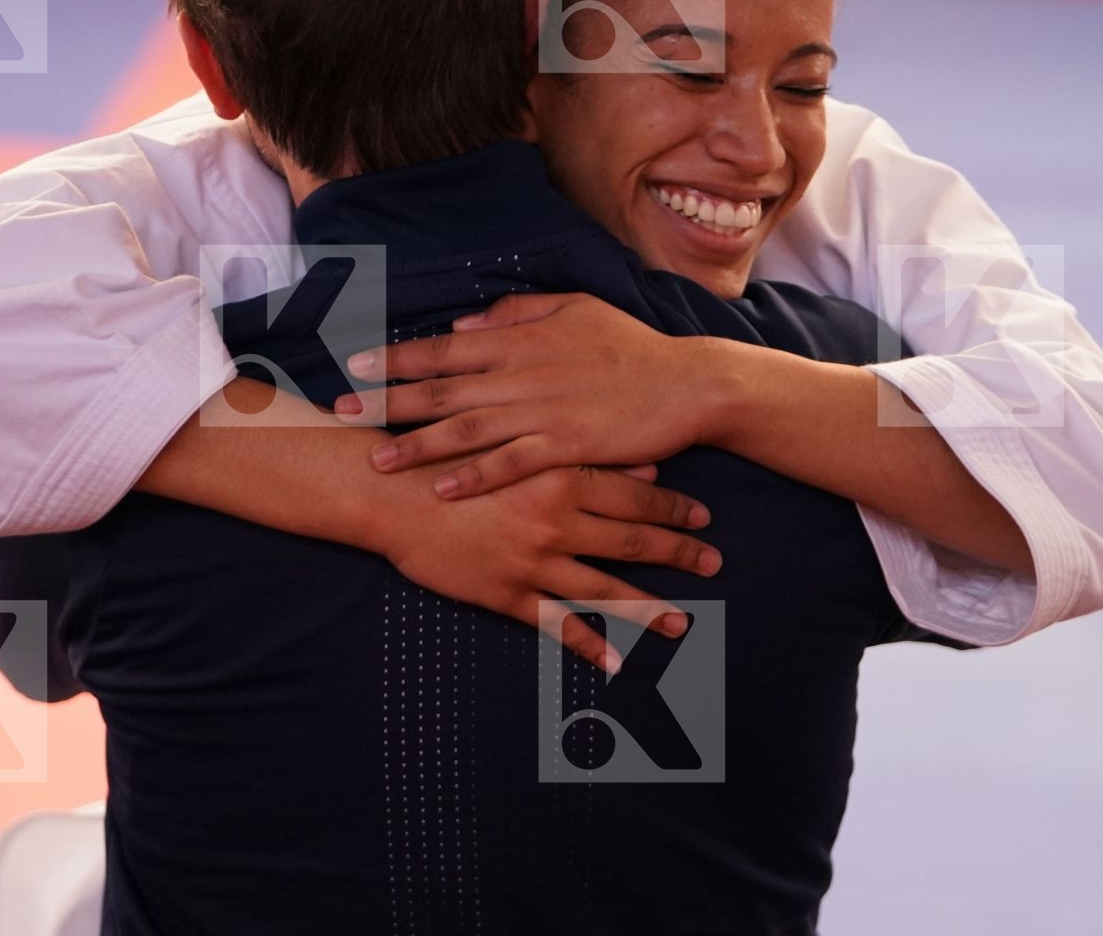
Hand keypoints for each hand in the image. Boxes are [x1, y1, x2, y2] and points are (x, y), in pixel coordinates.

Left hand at [337, 294, 722, 498]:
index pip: (444, 347)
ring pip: (466, 429)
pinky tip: (441, 487)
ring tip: (377, 459)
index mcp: (520, 339)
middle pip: (441, 389)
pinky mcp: (565, 446)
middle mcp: (521, 373)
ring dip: (417, 444)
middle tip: (341, 414)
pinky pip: (509, 463)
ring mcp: (542, 411)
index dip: (396, 356)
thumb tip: (461, 324)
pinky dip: (473, 476)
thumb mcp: (573, 309)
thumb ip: (514, 315)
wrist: (685, 383)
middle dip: (386, 402)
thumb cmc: (629, 346)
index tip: (353, 365)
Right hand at [360, 458, 718, 673]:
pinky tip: (616, 664)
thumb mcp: (512, 440)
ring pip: (604, 590)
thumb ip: (575, 449)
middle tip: (714, 564)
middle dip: (678, 554)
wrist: (388, 491)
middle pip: (632, 542)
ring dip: (648, 609)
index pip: (634, 496)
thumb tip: (638, 467)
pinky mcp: (505, 593)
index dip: (673, 510)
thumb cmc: (449, 455)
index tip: (704, 519)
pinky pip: (556, 625)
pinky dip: (588, 645)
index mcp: (560, 476)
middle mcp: (555, 521)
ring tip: (683, 622)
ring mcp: (532, 562)